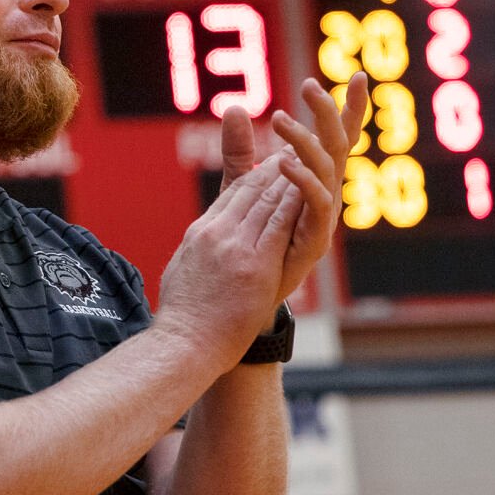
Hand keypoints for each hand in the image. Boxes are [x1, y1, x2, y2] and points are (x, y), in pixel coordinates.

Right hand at [156, 155, 306, 364]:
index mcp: (199, 234)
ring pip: (268, 200)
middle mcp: (216, 233)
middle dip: (277, 169)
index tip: (273, 164)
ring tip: (312, 160)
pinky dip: (296, 201)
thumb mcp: (181, 270)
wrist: (183, 344)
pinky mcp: (254, 264)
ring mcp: (234, 247)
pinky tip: (312, 187)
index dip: (256, 175)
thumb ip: (196, 250)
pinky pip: (280, 223)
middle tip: (300, 149)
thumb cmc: (183, 318)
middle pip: (251, 190)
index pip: (232, 195)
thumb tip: (199, 244)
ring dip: (291, 178)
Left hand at [217, 73, 369, 301]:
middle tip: (309, 85)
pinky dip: (302, 179)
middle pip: (338, 146)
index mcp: (315, 180)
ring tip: (281, 120)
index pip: (336, 138)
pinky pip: (315, 202)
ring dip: (305, 141)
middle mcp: (325, 195)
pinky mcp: (313, 239)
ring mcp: (322, 218)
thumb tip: (237, 107)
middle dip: (330, 113)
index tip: (356, 75)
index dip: (349, 109)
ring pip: (327, 169)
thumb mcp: (240, 188)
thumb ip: (240, 151)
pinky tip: (282, 162)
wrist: (240, 298)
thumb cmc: (246, 243)